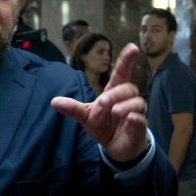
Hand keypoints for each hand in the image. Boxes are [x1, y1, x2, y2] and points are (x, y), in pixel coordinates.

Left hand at [51, 43, 148, 161]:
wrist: (114, 147)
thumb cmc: (104, 126)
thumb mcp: (85, 116)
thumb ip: (73, 108)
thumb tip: (53, 101)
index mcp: (114, 92)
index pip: (122, 72)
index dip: (126, 60)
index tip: (133, 47)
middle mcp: (128, 100)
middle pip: (128, 87)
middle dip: (116, 94)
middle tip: (104, 102)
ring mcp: (135, 113)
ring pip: (137, 102)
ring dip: (126, 106)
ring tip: (115, 112)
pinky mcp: (139, 127)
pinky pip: (141, 119)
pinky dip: (136, 118)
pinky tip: (130, 119)